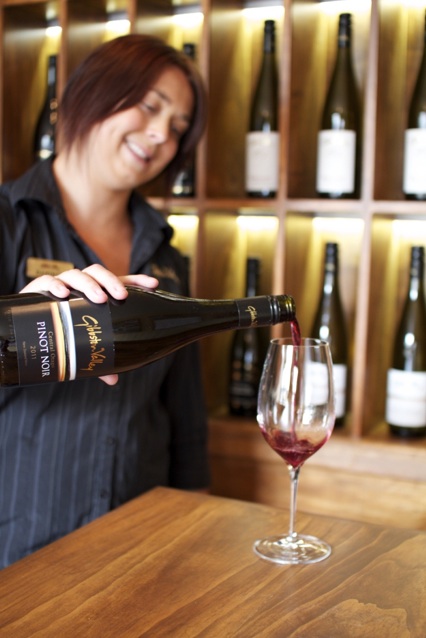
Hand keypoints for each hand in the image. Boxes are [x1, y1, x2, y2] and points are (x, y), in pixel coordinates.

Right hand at [20, 264, 158, 385]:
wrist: (25, 329)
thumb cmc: (61, 332)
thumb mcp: (80, 344)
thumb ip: (96, 358)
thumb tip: (112, 380)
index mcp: (95, 295)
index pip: (119, 282)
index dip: (137, 280)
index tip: (153, 284)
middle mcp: (80, 287)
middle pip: (98, 273)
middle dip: (112, 281)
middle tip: (121, 296)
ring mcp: (61, 285)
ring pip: (77, 274)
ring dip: (90, 284)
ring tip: (98, 298)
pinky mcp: (39, 289)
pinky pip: (47, 281)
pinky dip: (56, 285)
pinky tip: (63, 294)